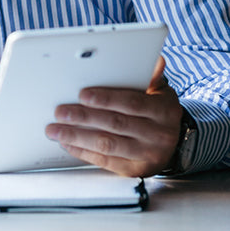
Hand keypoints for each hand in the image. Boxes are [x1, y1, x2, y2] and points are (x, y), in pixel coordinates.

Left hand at [45, 57, 183, 177]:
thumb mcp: (161, 91)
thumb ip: (152, 76)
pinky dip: (83, 152)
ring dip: (78, 137)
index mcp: (163, 111)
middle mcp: (158, 134)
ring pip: (108, 145)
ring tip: (55, 130)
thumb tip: (154, 60)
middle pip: (116, 124)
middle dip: (84, 117)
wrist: (174, 144)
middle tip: (60, 112)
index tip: (82, 95)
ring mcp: (147, 154)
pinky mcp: (134, 170)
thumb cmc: (158, 111)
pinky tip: (68, 143)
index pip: (133, 103)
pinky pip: (105, 161)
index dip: (107, 98)